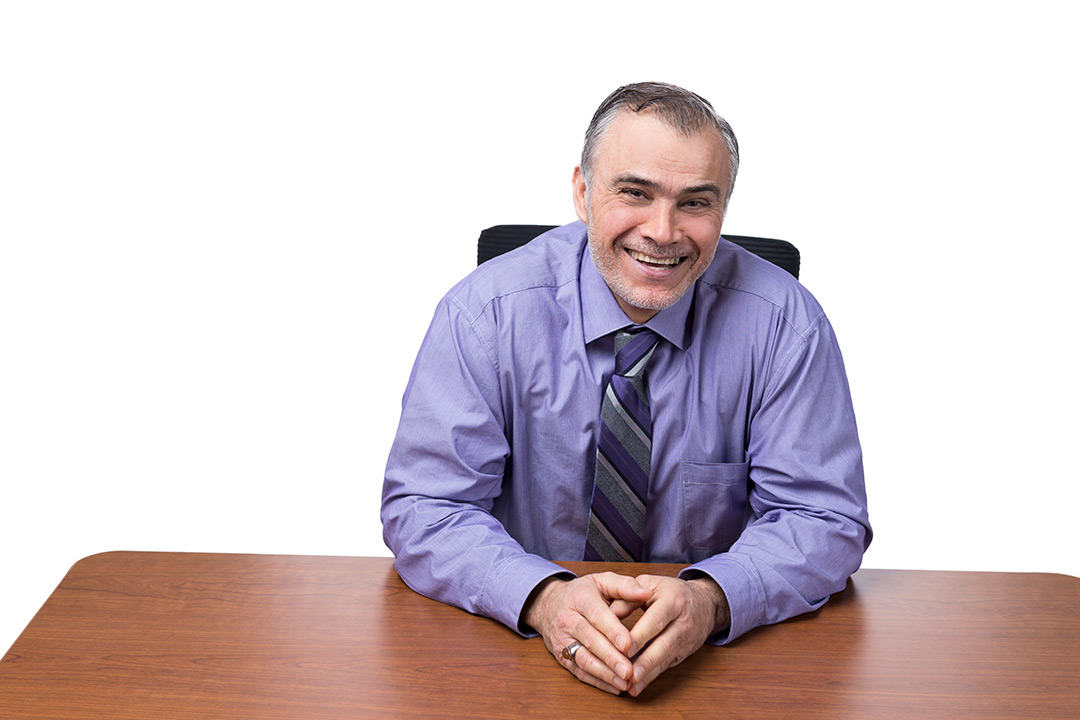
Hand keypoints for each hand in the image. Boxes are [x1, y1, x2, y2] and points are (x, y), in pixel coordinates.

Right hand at [522, 572, 651, 693]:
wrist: (548, 604)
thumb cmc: (582, 593)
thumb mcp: (602, 581)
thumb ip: (625, 586)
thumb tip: (646, 593)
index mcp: (580, 599)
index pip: (597, 615)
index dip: (613, 631)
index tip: (628, 644)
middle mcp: (568, 620)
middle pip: (590, 641)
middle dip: (610, 657)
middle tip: (629, 671)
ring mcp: (563, 640)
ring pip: (583, 659)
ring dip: (604, 674)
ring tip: (624, 683)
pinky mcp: (562, 656)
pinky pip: (579, 672)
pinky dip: (597, 682)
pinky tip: (615, 687)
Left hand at [625, 575, 730, 696]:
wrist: (706, 603)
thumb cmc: (671, 592)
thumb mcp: (650, 585)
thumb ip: (628, 596)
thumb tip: (609, 612)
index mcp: (672, 601)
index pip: (656, 619)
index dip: (640, 635)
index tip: (624, 647)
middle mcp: (682, 622)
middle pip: (664, 644)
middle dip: (646, 660)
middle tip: (629, 673)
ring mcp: (684, 640)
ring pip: (665, 659)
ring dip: (648, 674)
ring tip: (632, 685)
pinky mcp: (683, 654)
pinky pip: (666, 667)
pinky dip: (651, 677)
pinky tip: (637, 686)